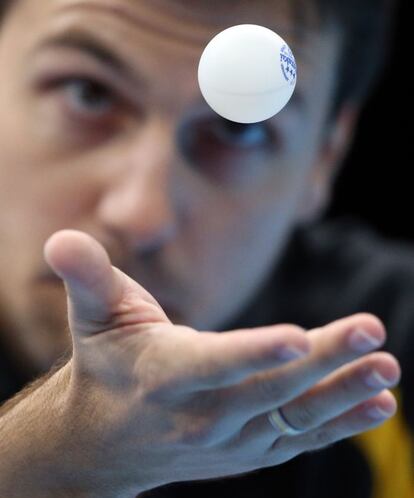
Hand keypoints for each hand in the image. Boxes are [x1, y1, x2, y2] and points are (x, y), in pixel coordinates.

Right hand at [43, 230, 399, 495]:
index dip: (252, 353)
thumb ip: (86, 276)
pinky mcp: (247, 448)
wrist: (106, 443)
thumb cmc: (106, 364)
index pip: (211, 365)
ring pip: (292, 417)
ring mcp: (228, 439)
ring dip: (343, 393)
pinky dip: (339, 423)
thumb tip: (60, 238)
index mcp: (162, 376)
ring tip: (386, 367)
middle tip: (370, 331)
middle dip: (323, 361)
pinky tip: (377, 403)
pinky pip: (298, 438)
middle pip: (268, 389)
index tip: (300, 337)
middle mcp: (199, 416)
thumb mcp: (94, 316)